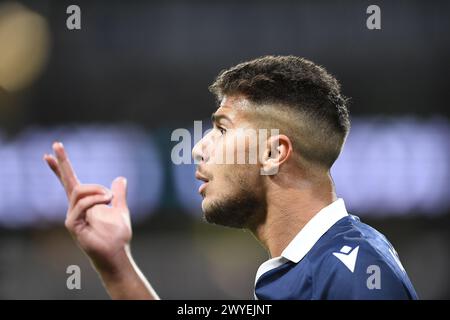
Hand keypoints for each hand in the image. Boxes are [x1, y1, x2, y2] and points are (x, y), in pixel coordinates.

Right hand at [44, 142, 131, 272]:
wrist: (118, 252)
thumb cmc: (118, 235)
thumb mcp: (120, 209)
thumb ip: (119, 194)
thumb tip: (120, 179)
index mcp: (85, 202)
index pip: (70, 182)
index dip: (61, 167)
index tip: (51, 152)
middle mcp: (76, 207)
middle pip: (66, 181)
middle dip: (62, 162)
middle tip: (56, 145)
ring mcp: (72, 215)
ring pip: (79, 191)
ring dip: (97, 190)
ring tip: (110, 197)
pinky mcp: (73, 224)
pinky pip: (82, 205)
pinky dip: (96, 200)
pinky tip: (107, 201)